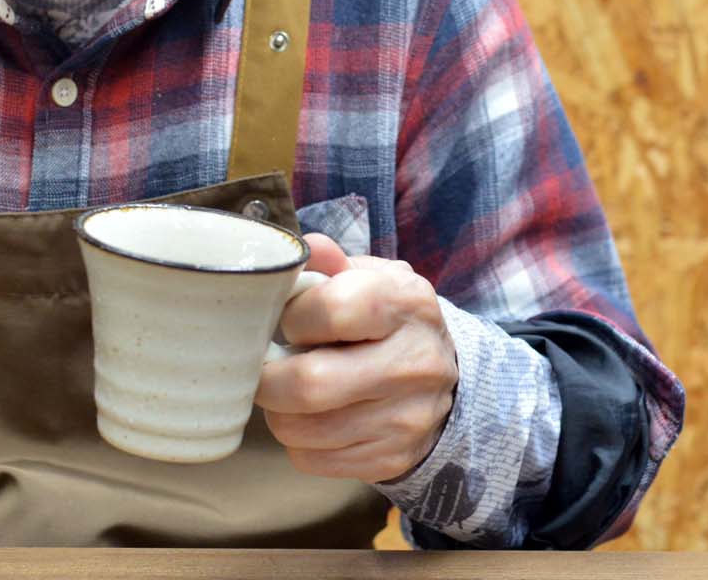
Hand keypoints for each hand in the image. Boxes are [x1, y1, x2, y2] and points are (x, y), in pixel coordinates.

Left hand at [254, 233, 457, 481]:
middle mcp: (415, 363)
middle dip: (268, 378)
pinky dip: (296, 440)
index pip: (333, 311)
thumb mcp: (370, 278)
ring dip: (278, 411)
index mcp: (407, 303)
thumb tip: (305, 247)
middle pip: (311, 384)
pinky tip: (311, 417)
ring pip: (304, 429)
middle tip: (264, 366)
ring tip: (286, 391)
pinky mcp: (393, 458)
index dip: (292, 317)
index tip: (287, 320)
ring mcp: (407, 418)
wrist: (444, 376)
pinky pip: (312, 459)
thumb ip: (332, 263)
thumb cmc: (387, 319)